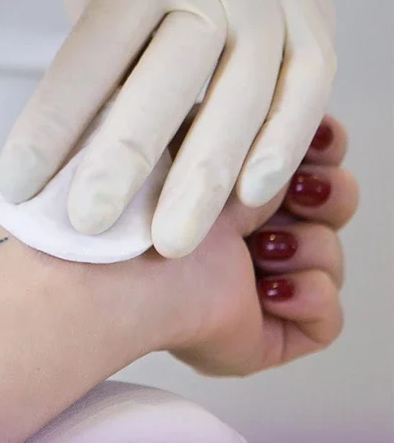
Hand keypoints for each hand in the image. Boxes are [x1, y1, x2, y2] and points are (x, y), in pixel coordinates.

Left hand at [0, 0, 335, 257]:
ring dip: (205, 180)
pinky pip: (306, 90)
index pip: (93, 55)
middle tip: (93, 225)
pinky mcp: (316, 13)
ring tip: (171, 239)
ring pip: (245, 98)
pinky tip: (250, 196)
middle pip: (172, 81)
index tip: (22, 184)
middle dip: (127, 164)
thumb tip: (82, 143)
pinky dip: (279, 147)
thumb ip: (98, 49)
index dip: (53, 127)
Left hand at [135, 115, 354, 374]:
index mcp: (220, 184)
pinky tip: (266, 289)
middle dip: (327, 193)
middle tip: (297, 194)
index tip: (316, 139)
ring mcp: (252, 285)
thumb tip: (298, 121)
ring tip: (258, 248)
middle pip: (330, 206)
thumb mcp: (201, 134)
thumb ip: (250, 123)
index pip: (299, 160)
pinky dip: (308, 297)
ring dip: (306, 247)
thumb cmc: (143, 199)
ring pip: (330, 258)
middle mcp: (238, 233)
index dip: (318, 150)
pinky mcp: (265, 336)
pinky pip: (327, 320)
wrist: (126, 267)